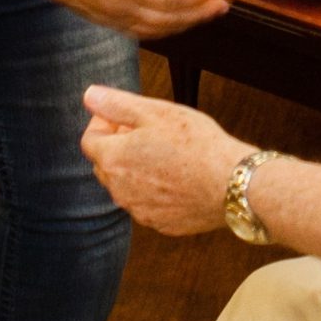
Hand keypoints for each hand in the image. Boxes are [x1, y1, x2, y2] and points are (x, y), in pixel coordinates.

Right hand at [26, 0, 228, 37]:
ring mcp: (111, 17)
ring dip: (185, 23)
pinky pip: (142, 31)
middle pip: (168, 19)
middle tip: (225, 4)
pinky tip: (177, 20)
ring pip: (157, 29)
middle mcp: (118, 8)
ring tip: (209, 13)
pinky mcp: (106, 19)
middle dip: (199, 13)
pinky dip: (165, 28)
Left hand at [81, 85, 251, 232]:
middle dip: (117, 147)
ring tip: (166, 154)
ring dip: (135, 170)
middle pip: (105, 165)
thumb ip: (117, 104)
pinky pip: (147, 204)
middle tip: (146, 133)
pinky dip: (155, 191)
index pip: (89, 141)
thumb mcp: (156, 112)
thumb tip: (90, 96)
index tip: (122, 118)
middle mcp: (119, 190)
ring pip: (126, 186)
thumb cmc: (196, 144)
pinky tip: (178, 177)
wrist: (231, 184)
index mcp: (114, 159)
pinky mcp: (160, 224)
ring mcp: (139, 210)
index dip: (102, 124)